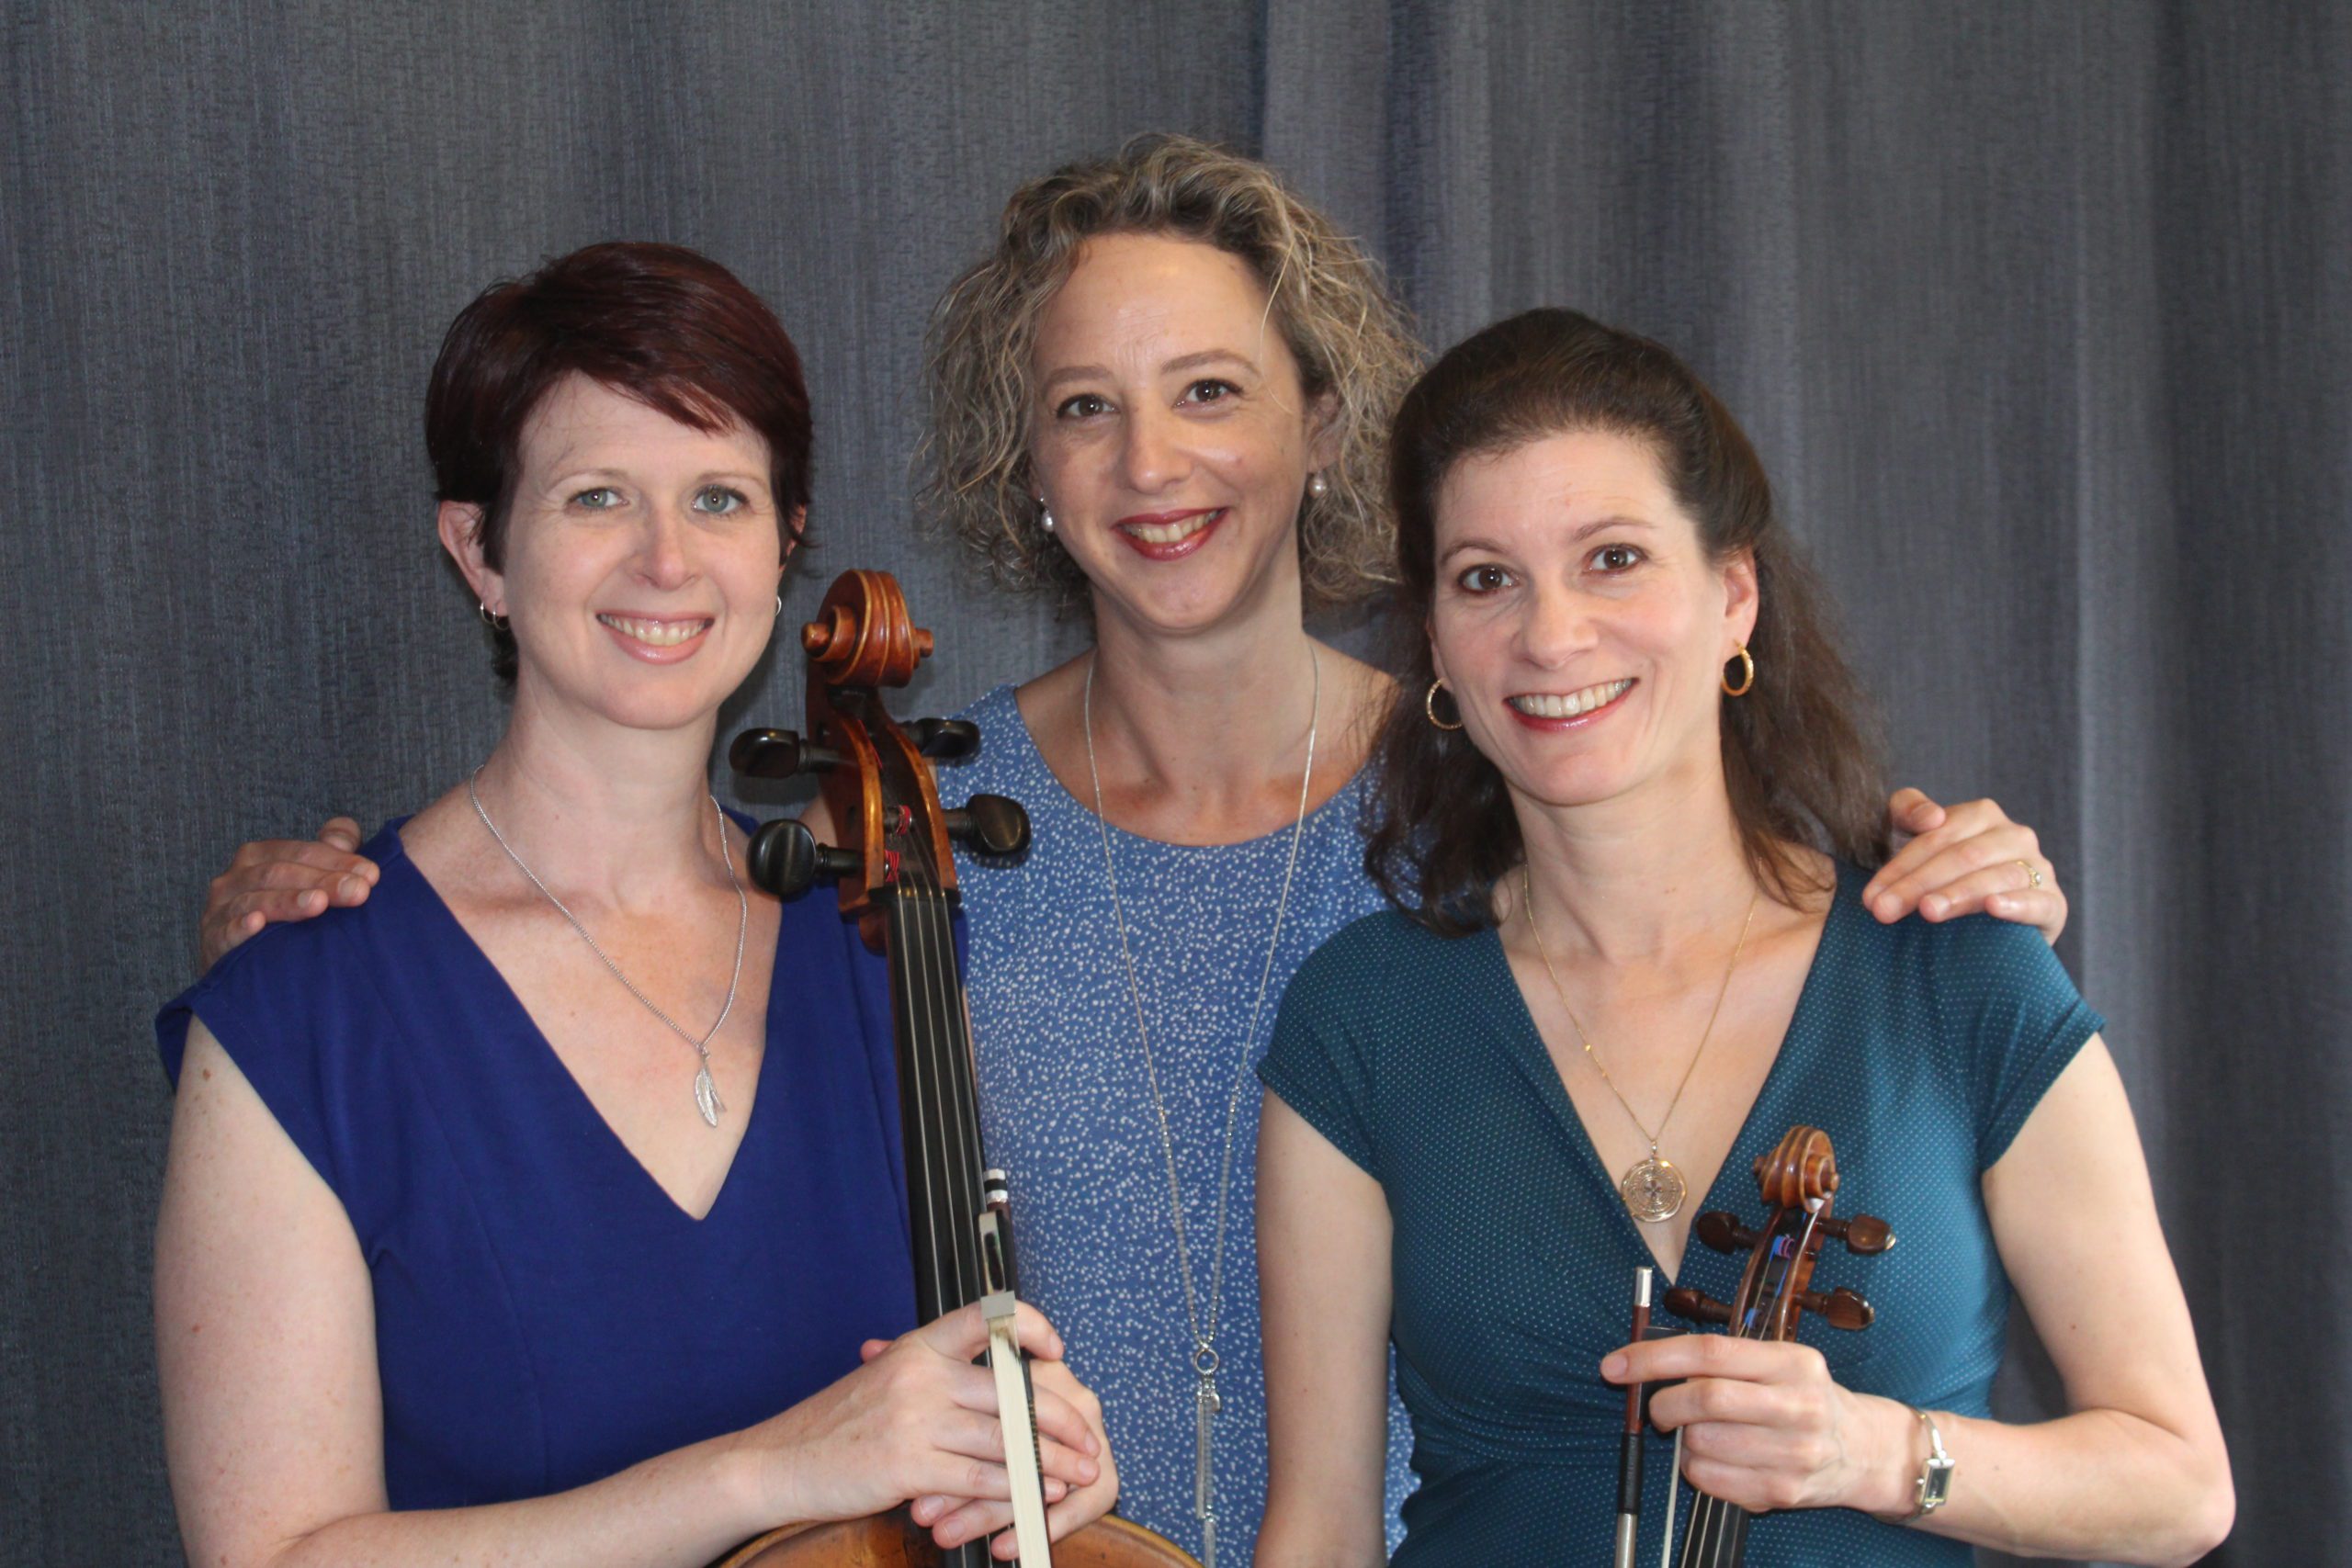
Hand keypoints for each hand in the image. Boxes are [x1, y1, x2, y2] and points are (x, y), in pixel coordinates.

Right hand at [200, 819, 380, 967]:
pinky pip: (224, 931)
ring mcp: (219, 909)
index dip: (337, 860)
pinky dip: (240, 927)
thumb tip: (345, 831)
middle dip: (323, 881)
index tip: (371, 875)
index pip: (301, 852)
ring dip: (288, 901)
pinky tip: (258, 924)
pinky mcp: (212, 941)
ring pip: (255, 899)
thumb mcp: (307, 879)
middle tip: (359, 892)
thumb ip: (328, 851)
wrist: (245, 967)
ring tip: (319, 904)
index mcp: (258, 857)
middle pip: (281, 873)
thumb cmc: (284, 916)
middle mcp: (235, 878)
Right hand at [742, 1302, 1103, 1544]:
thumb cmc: (835, 1426)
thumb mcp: (885, 1379)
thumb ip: (936, 1376)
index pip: (986, 1318)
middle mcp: (922, 1374)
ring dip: (1049, 1462)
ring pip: (1004, 1439)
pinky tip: (1035, 1498)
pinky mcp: (908, 1465)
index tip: (1057, 1350)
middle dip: (1061, 1420)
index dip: (1030, 1327)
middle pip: (1012, 1392)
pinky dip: (1014, 1491)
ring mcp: (916, 1419)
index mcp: (918, 1346)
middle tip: (1090, 1439)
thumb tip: (998, 1387)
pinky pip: (978, 1480)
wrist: (779, 1461)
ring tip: (1079, 1475)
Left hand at [1604, 1334, 1909, 1515]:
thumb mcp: (1778, 1363)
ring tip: (1698, 1434)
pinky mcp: (1786, 1491)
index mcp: (1792, 1362)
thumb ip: (1722, 1360)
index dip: (1653, 1358)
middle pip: (1705, 1399)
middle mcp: (1799, 1405)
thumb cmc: (1804, 1398)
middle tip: (1658, 1409)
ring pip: (1702, 1443)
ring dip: (1682, 1440)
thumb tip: (1644, 1361)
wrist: (1864, 1449)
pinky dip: (1696, 1469)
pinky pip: (1711, 1480)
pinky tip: (1715, 1459)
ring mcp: (1795, 1453)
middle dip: (1663, 1404)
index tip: (1615, 1366)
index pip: (1709, 1352)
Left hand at [1863, 789, 2067, 943]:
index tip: (1870, 897)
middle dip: (1918, 884)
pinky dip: (2016, 904)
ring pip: (1996, 877)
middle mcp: (2015, 836)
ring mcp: (2039, 868)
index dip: (1900, 865)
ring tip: (1927, 911)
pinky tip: (1992, 908)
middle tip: (1884, 911)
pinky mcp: (2053, 904)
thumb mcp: (1916, 839)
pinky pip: (2038, 902)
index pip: (1937, 837)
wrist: (1986, 924)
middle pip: (1962, 856)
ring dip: (1958, 894)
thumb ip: (1907, 811)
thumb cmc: (1941, 874)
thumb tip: (1930, 817)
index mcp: (1982, 815)